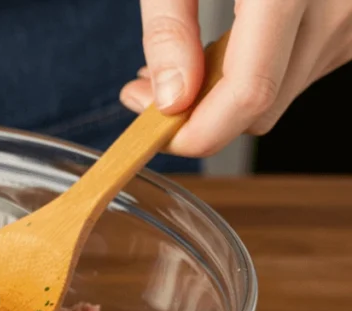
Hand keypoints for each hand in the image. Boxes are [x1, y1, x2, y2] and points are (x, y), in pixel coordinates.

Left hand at [120, 0, 351, 156]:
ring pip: (279, 96)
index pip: (248, 96)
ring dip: (223, 94)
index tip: (151, 130)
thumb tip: (168, 98)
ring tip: (181, 59)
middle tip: (144, 89)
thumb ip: (168, 26)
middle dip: (197, 114)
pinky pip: (298, 71)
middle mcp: (335, 9)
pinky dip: (255, 72)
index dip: (195, 132)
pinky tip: (226, 44)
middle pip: (260, 108)